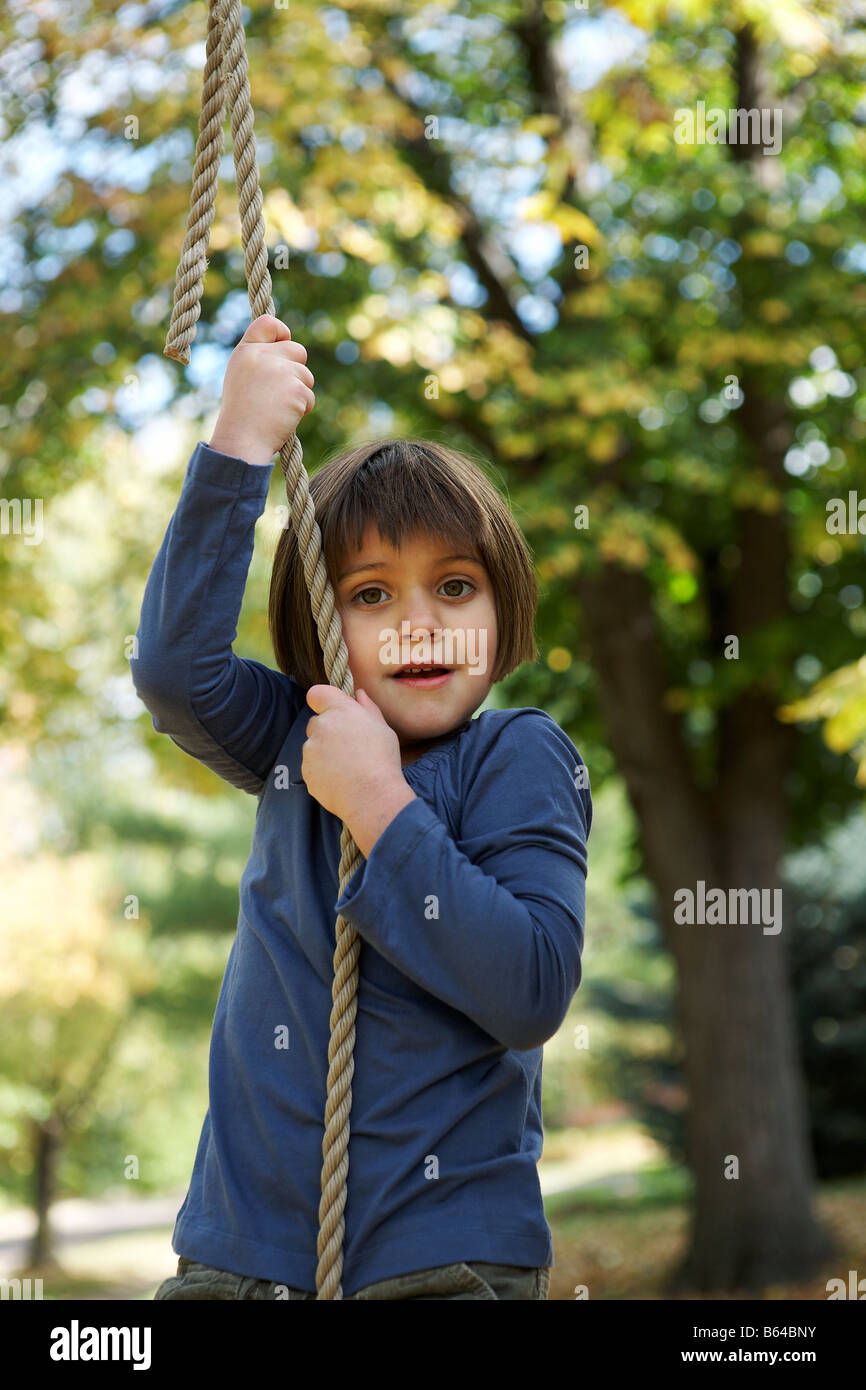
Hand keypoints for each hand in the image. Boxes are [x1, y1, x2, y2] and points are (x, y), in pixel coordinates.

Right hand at [209, 314, 314, 463]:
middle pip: (297, 350)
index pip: (268, 322)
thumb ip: (261, 360)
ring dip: (299, 393)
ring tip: (277, 409)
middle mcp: (262, 356)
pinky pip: (310, 396)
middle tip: (279, 393)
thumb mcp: (242, 378)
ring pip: (306, 375)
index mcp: (245, 352)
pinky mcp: (296, 389)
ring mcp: (279, 371)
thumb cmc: (242, 416)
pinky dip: (302, 409)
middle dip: (296, 371)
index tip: (284, 343)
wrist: (241, 442)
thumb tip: (288, 347)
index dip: (282, 331)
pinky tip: (284, 418)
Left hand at [302, 685, 404, 823]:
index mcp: (339, 711)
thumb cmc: (382, 760)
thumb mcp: (383, 728)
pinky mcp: (306, 771)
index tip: (332, 710)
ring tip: (348, 766)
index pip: (317, 694)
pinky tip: (341, 778)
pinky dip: (322, 771)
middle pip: (316, 722)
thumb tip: (359, 694)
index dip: (323, 701)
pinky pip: (312, 767)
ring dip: (325, 752)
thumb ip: (368, 708)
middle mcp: (320, 727)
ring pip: (313, 746)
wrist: (372, 796)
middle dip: (328, 730)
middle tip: (350, 745)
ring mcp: (310, 750)